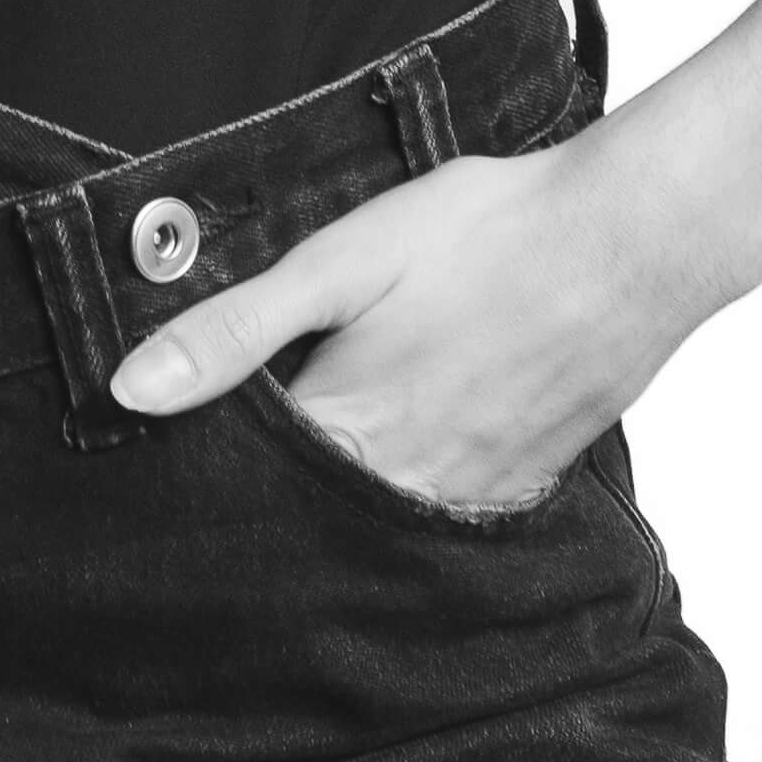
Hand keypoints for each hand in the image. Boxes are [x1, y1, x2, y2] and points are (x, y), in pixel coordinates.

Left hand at [107, 106, 718, 512]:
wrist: (632, 240)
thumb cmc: (486, 235)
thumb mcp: (339, 263)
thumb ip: (234, 332)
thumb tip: (130, 391)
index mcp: (347, 430)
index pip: (247, 486)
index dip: (203, 473)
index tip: (162, 475)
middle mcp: (404, 484)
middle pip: (310, 519)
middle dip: (269, 506)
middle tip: (229, 493)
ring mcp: (471, 493)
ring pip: (379, 526)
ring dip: (342, 507)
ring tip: (323, 464)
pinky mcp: (522, 483)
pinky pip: (446, 519)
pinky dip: (412, 502)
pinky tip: (406, 459)